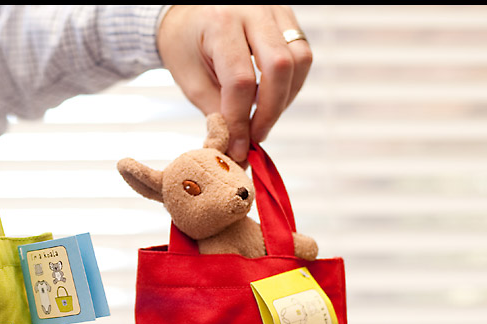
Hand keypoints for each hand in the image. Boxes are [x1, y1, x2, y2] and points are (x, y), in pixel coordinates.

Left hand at [157, 5, 311, 161]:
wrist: (187, 14)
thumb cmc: (185, 45)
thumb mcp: (190, 79)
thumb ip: (215, 112)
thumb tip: (236, 148)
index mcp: (219, 23)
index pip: (240, 80)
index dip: (241, 120)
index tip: (238, 146)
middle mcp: (251, 9)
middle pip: (279, 66)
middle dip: (270, 111)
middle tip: (255, 136)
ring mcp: (273, 9)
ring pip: (298, 59)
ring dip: (285, 99)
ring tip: (262, 118)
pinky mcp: (286, 17)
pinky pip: (301, 53)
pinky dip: (290, 83)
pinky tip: (270, 98)